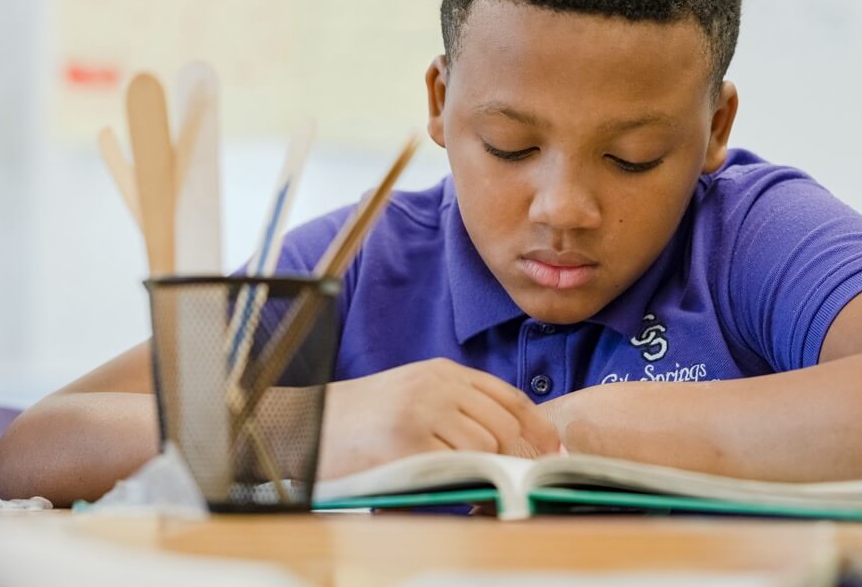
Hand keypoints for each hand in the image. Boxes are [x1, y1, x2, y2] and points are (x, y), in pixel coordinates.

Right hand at [317, 358, 561, 478]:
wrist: (308, 425)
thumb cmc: (363, 419)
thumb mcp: (414, 395)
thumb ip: (456, 406)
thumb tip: (510, 440)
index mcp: (442, 371)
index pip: (508, 396)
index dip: (538, 426)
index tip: (554, 451)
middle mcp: (437, 385)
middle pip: (504, 424)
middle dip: (518, 457)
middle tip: (521, 481)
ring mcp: (422, 411)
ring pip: (484, 446)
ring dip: (488, 472)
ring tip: (479, 485)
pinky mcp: (406, 441)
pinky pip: (456, 465)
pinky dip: (463, 482)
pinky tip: (457, 489)